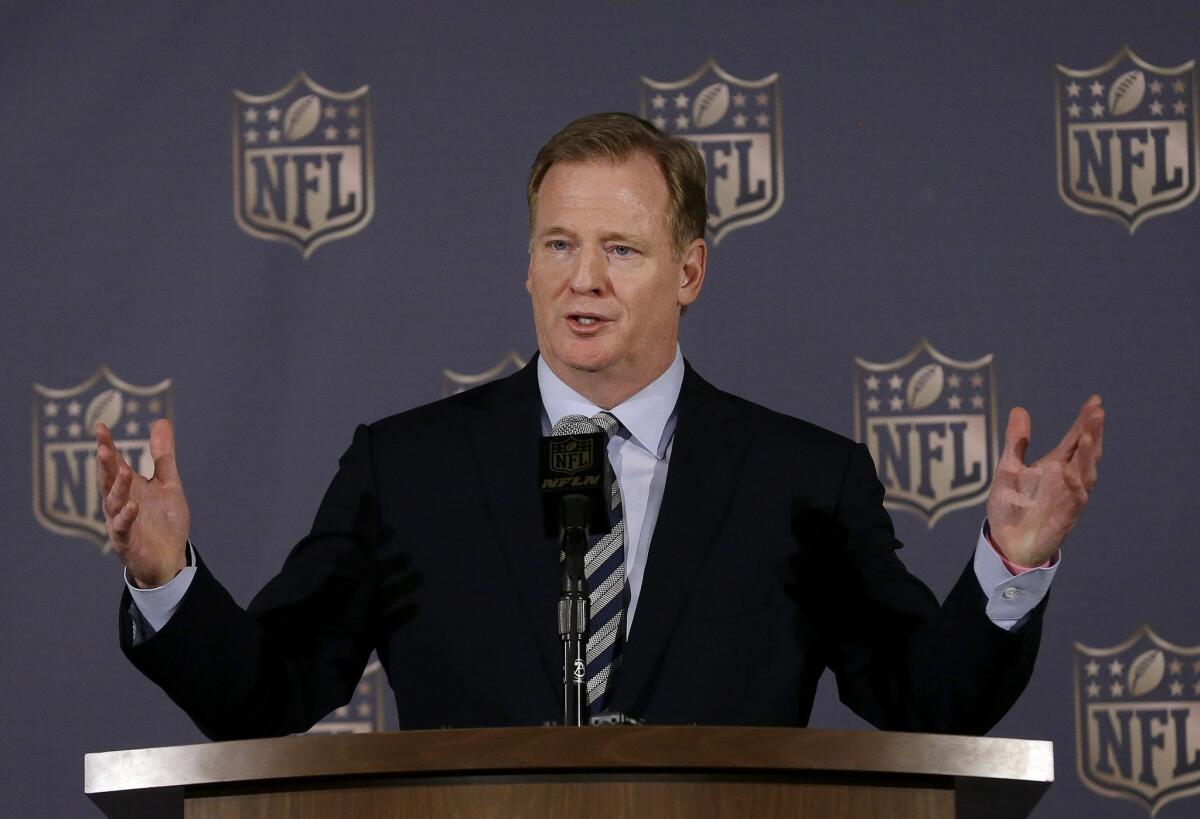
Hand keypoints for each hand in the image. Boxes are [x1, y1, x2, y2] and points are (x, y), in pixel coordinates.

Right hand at [96, 418, 189, 587]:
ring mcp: (120, 523)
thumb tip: (161, 421)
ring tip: (124, 470)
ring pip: (113, 503)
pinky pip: (123, 528)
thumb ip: (162, 456)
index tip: (101, 428)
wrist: (170, 559)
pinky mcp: (127, 542)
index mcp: (128, 488)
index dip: (107, 447)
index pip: (114, 464)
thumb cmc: (164, 521)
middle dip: (106, 464)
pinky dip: (126, 517)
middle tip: (102, 446)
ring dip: (118, 487)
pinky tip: (133, 506)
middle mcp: (120, 503)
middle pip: (109, 481)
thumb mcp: (168, 484)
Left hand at [986, 395, 1104, 567]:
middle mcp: (1066, 479)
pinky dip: (1074, 486)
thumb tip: (1020, 409)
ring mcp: (1068, 497)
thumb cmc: (1011, 505)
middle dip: (1092, 432)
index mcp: (1056, 466)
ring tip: (1088, 433)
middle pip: (1085, 452)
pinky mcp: (1065, 517)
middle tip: (1098, 411)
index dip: (1085, 421)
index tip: (1095, 401)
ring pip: (1086, 473)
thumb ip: (1016, 442)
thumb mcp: (1008, 468)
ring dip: (1088, 455)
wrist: (1006, 540)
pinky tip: (1070, 471)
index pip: (1075, 439)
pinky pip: (1075, 500)